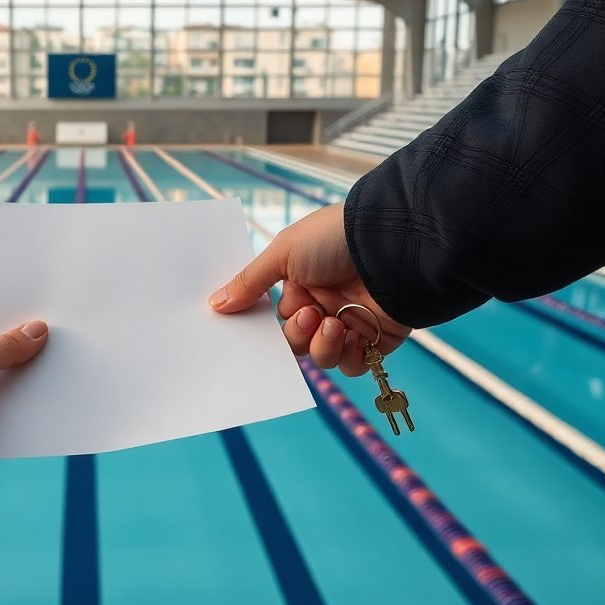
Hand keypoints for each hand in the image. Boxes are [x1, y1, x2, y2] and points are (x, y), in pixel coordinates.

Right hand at [208, 204, 409, 375]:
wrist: (390, 245)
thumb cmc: (334, 239)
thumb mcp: (283, 254)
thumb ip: (249, 282)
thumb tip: (214, 304)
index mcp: (303, 283)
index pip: (279, 317)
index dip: (272, 325)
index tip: (265, 324)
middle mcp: (327, 303)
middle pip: (298, 341)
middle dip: (299, 334)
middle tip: (311, 315)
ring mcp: (353, 322)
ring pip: (323, 357)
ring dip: (324, 345)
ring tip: (336, 324)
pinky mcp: (378, 338)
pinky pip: (353, 365)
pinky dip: (348, 357)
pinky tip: (352, 337)